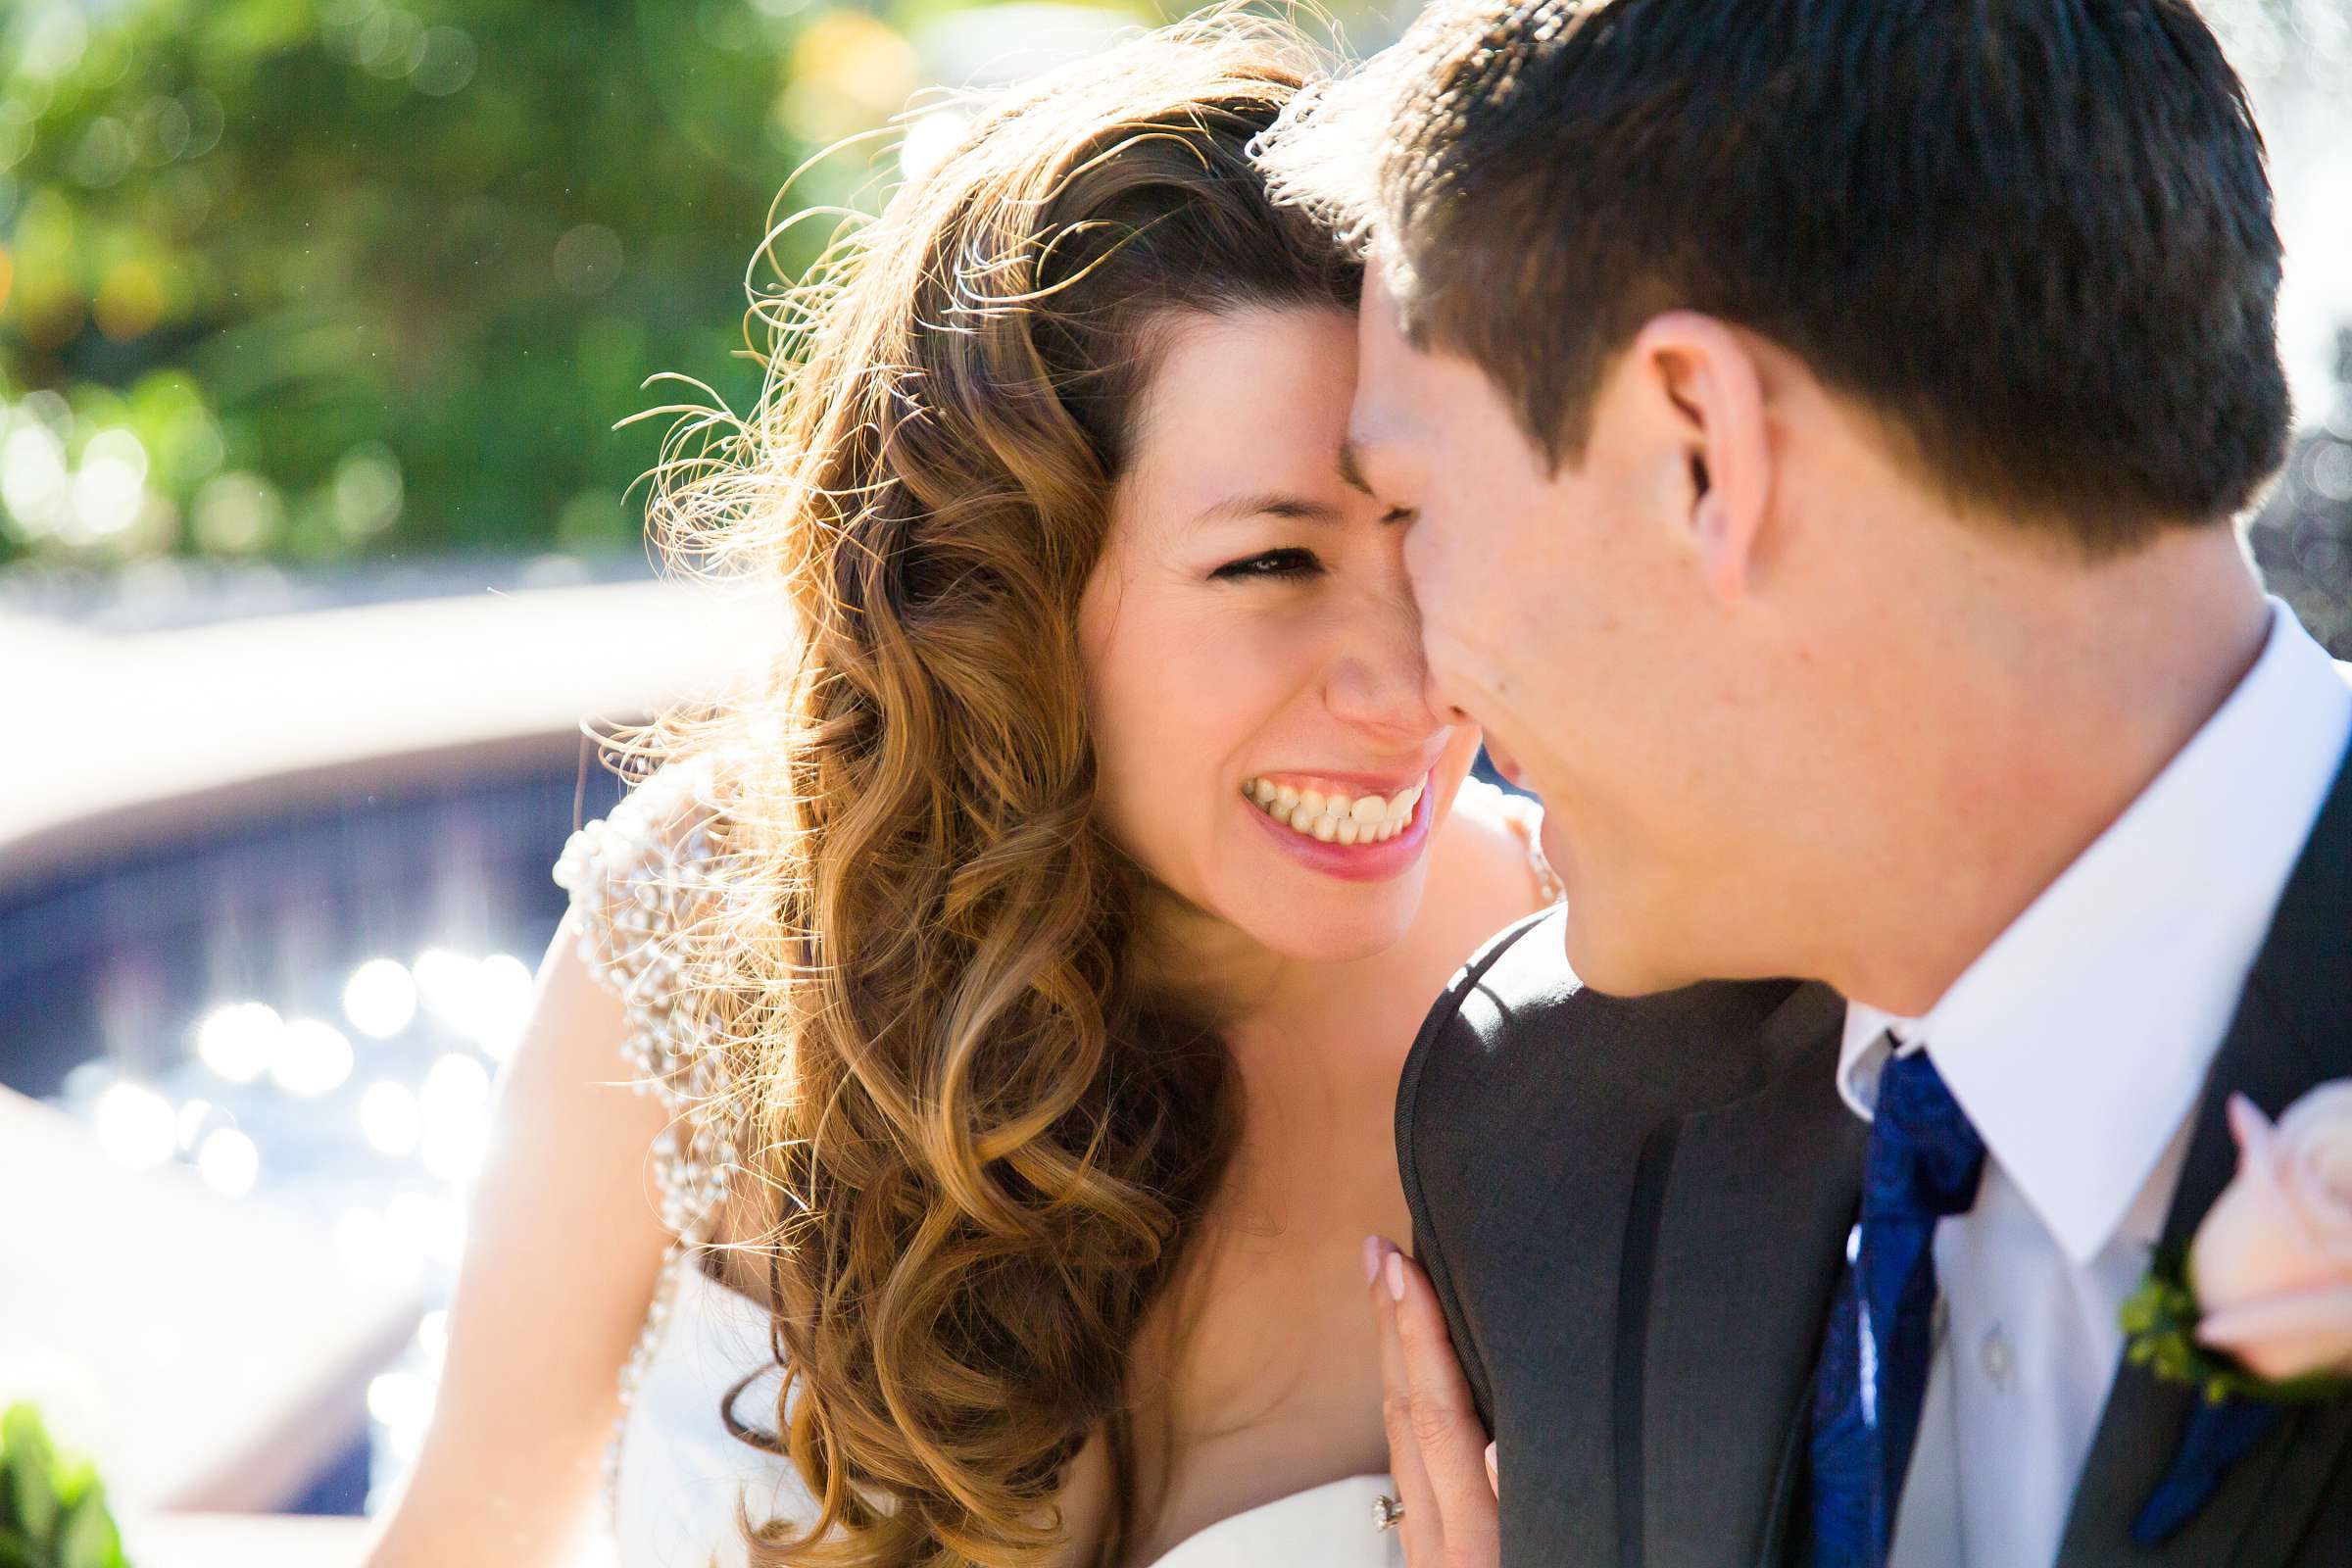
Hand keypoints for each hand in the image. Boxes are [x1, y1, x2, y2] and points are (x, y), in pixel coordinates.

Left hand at [1365, 1236, 1499, 1567]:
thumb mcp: (1545, 1562)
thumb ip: (1524, 1512)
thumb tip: (1497, 1446)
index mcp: (1473, 1541)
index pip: (1440, 1416)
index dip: (1421, 1336)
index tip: (1402, 1267)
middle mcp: (1438, 1541)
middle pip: (1406, 1414)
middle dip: (1392, 1325)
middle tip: (1378, 1251)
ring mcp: (1429, 1551)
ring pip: (1402, 1438)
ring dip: (1396, 1356)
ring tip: (1390, 1291)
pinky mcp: (1433, 1560)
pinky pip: (1410, 1464)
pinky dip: (1409, 1404)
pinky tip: (1415, 1381)